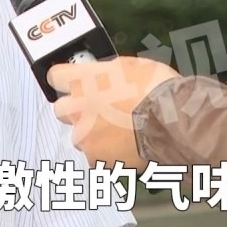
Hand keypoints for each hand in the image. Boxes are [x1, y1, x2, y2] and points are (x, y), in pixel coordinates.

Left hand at [46, 57, 179, 169]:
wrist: (171, 120)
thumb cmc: (155, 86)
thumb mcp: (129, 66)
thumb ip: (107, 73)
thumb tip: (104, 77)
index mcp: (82, 80)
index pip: (55, 76)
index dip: (66, 81)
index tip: (77, 84)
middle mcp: (76, 108)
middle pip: (61, 109)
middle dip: (77, 111)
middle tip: (99, 112)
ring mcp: (85, 136)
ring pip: (80, 137)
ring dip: (93, 135)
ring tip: (119, 135)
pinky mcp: (98, 160)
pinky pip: (97, 158)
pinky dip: (108, 156)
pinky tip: (127, 150)